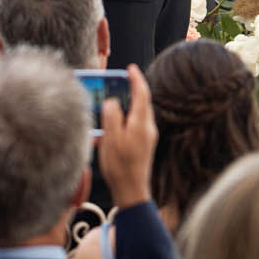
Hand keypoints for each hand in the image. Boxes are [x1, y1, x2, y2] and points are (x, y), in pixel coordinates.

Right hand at [97, 65, 156, 209]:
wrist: (132, 191)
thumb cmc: (121, 166)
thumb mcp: (112, 139)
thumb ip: (112, 116)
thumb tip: (113, 101)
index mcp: (141, 123)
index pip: (142, 94)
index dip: (136, 79)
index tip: (130, 68)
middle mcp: (148, 127)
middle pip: (141, 102)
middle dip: (131, 90)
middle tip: (118, 81)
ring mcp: (147, 136)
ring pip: (138, 113)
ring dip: (126, 104)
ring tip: (111, 101)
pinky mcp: (143, 144)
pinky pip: (135, 124)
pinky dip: (125, 118)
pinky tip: (112, 125)